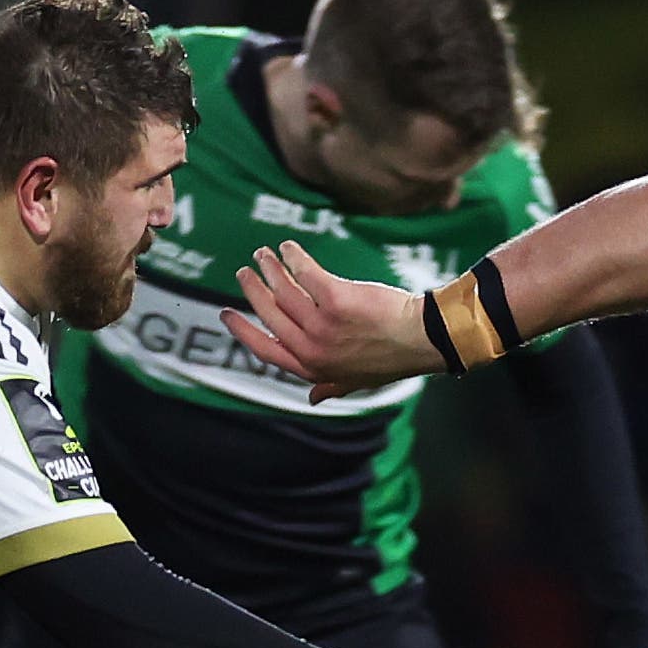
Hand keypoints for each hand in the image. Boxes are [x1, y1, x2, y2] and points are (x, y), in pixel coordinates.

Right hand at [223, 241, 441, 401]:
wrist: (421, 339)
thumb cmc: (390, 358)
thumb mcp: (356, 381)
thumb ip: (330, 386)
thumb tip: (314, 398)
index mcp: (312, 368)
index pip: (265, 349)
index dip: (242, 330)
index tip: (227, 314)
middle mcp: (312, 349)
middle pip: (269, 314)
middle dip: (253, 290)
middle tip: (245, 272)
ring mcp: (323, 325)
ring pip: (283, 291)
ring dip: (270, 268)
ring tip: (264, 254)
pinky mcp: (336, 300)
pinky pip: (305, 273)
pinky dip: (293, 257)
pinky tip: (289, 248)